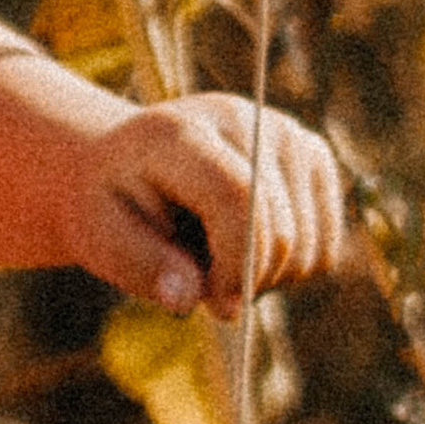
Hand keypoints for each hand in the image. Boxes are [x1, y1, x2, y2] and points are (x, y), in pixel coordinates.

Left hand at [62, 96, 345, 317]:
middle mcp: (239, 118)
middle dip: (246, 280)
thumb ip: (142, 267)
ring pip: (308, 244)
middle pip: (281, 227)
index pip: (239, 198)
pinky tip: (247, 250)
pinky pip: (324, 245)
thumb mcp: (100, 237)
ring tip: (218, 263)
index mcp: (179, 132)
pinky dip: (291, 266)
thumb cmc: (111, 205)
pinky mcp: (310, 154)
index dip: (237, 264)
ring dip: (268, 277)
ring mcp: (282, 131)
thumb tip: (194, 300)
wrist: (125, 164)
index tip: (215, 305)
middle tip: (205, 288)